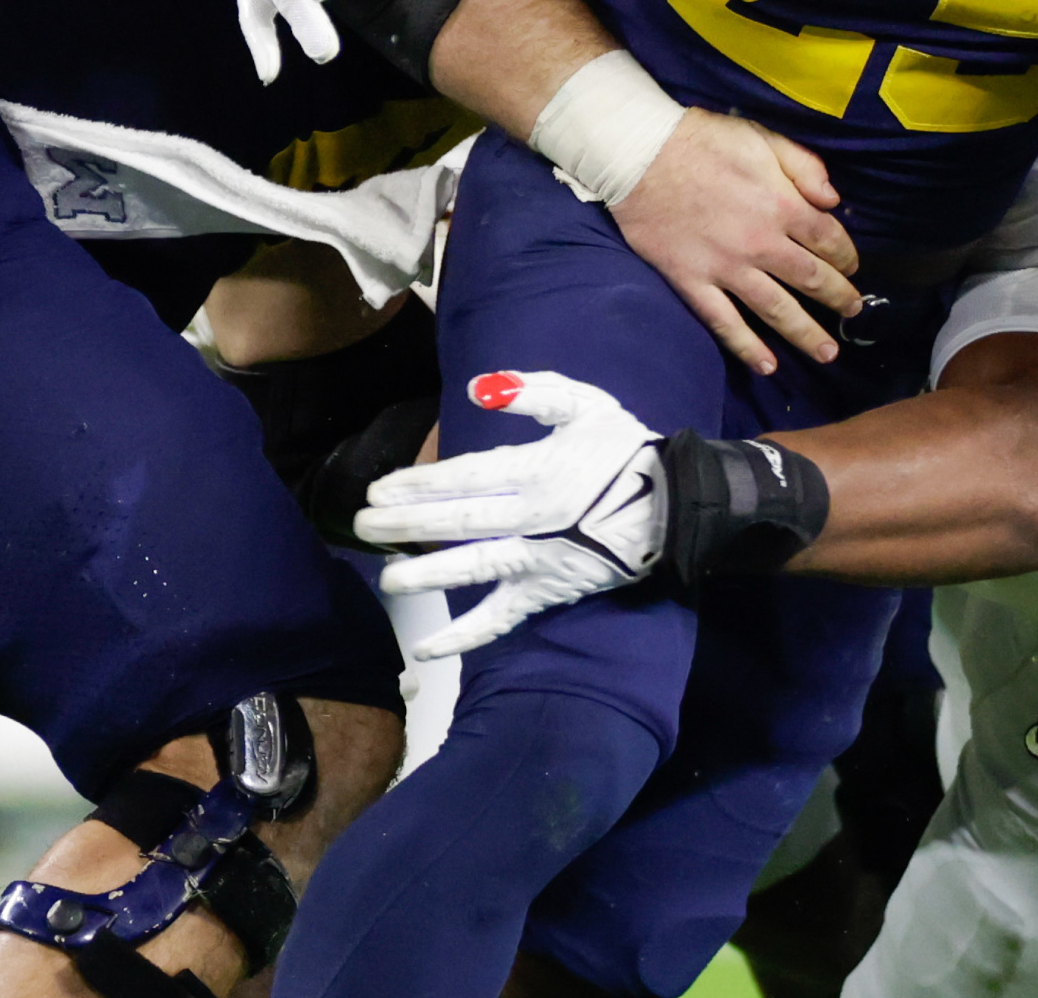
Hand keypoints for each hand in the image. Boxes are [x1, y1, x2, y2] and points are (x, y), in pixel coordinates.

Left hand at [361, 370, 659, 657]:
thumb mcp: (587, 404)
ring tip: (387, 579)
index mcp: (537, 469)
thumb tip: (477, 390)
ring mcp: (539, 559)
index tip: (379, 490)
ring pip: (473, 568)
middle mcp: (531, 517)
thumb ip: (534, 391)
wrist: (676, 504)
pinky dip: (466, 636)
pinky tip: (427, 648)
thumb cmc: (625, 450)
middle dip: (405, 525)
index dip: (418, 485)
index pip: (464, 478)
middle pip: (458, 521)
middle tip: (362, 527)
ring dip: (426, 574)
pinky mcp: (549, 590)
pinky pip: (503, 617)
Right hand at [611, 113, 859, 371]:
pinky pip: (724, 323)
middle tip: (852, 311)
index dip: (847, 256)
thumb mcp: (762, 137)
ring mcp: (727, 268)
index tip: (852, 267)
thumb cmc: (702, 140)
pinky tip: (767, 366)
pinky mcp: (693, 282)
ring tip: (827, 353)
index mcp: (783, 205)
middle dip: (838, 298)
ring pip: (776, 309)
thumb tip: (834, 201)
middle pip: (811, 279)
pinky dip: (747, 347)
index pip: (829, 239)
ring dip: (806, 334)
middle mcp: (762, 244)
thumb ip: (805, 166)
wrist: (639, 155)